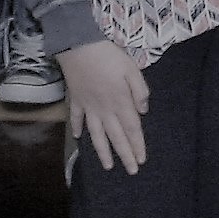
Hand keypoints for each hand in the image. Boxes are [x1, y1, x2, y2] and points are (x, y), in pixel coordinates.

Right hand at [59, 39, 149, 174]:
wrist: (78, 46)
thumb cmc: (109, 56)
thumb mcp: (132, 69)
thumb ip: (139, 90)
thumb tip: (143, 111)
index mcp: (120, 102)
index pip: (132, 129)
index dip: (137, 145)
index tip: (141, 160)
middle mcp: (104, 109)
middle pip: (116, 136)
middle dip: (124, 155)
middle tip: (131, 171)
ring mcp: (88, 106)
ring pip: (96, 134)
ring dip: (102, 151)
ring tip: (108, 166)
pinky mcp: (75, 99)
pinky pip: (77, 118)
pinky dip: (78, 129)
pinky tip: (79, 138)